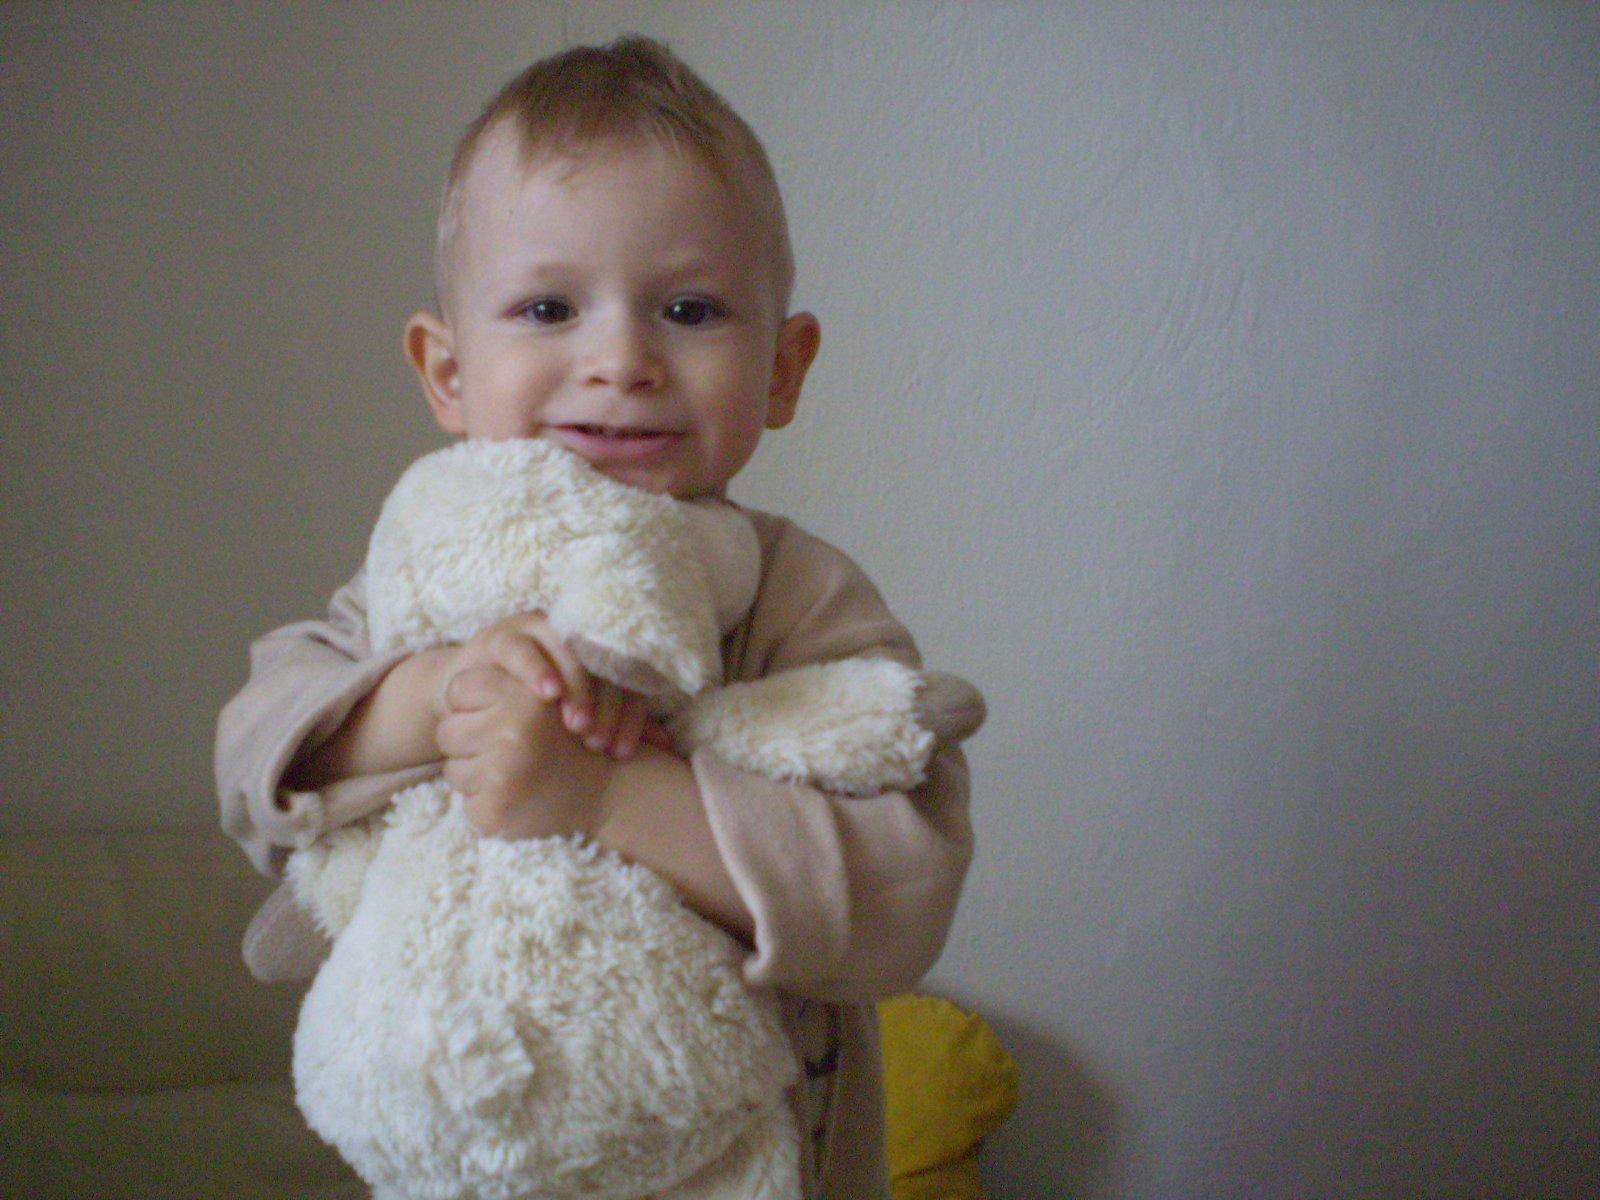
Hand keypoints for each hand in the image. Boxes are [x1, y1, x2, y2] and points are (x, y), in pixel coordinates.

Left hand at [435, 664, 614, 838]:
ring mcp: (502, 775)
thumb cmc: (569, 740)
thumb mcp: (545, 698)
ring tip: (514, 777)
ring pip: (452, 770)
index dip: (471, 703)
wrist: (609, 792)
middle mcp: (512, 733)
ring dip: (476, 775)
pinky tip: (516, 800)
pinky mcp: (495, 811)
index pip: (458, 689)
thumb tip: (451, 686)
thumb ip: (504, 683)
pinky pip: (466, 804)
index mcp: (522, 697)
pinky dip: (485, 805)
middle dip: (470, 743)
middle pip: (447, 732)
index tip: (494, 715)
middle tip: (506, 752)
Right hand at [442, 611, 668, 760]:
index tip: (621, 754)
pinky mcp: (502, 636)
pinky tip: (547, 694)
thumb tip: (667, 745)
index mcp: (597, 655)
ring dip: (575, 686)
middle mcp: (572, 637)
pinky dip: (536, 669)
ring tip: (575, 724)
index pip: (625, 680)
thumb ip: (617, 725)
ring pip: (567, 651)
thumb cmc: (531, 711)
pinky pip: (522, 647)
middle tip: (597, 743)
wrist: (469, 699)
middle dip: (604, 706)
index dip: (629, 716)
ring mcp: (537, 632)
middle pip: (600, 664)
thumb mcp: (575, 721)